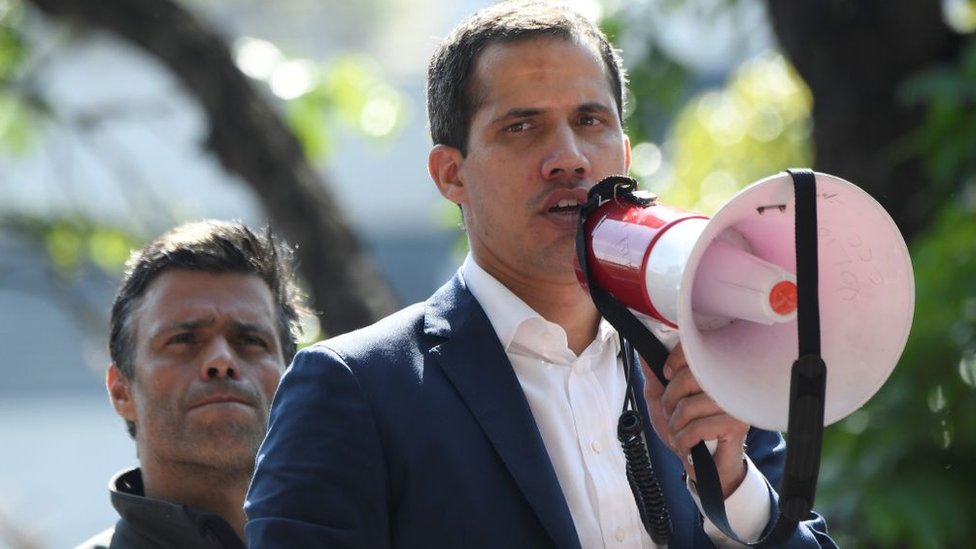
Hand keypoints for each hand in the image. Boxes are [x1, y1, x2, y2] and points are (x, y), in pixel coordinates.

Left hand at [640, 343, 749, 497]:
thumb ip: (654, 377)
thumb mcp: (662, 401)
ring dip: (676, 426)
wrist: (705, 466)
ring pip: (688, 406)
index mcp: (712, 371)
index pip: (694, 349)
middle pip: (687, 378)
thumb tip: (643, 353)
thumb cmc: (689, 431)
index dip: (674, 359)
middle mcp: (727, 383)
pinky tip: (689, 445)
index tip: (667, 375)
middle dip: (669, 401)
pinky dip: (683, 440)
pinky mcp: (736, 424)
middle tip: (674, 413)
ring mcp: (734, 403)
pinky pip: (696, 428)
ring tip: (681, 433)